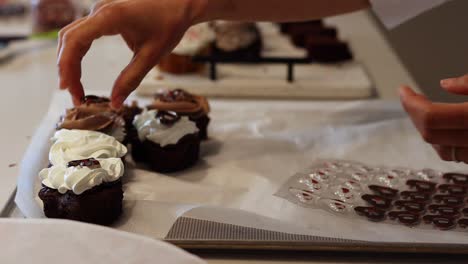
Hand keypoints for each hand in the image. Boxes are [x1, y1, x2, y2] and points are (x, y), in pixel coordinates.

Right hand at [57, 0, 207, 107]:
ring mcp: (100, 11)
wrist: (180, 3)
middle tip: (76, 96)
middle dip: (67, 69)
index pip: (75, 41)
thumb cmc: (169, 25)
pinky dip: (77, 53)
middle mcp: (100, 10)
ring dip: (70, 61)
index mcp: (110, 17)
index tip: (70, 91)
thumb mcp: (152, 56)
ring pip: (72, 36)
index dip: (67, 67)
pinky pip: (82, 33)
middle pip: (69, 39)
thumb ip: (131, 79)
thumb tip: (114, 104)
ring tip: (76, 88)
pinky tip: (78, 70)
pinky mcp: (104, 15)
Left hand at [399, 76, 467, 162]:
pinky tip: (443, 128)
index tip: (403, 91)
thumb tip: (445, 84)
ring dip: (427, 130)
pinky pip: (457, 156)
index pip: (430, 116)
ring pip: (441, 150)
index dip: (412, 103)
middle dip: (415, 115)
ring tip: (423, 110)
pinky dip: (444, 142)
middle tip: (410, 98)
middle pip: (430, 134)